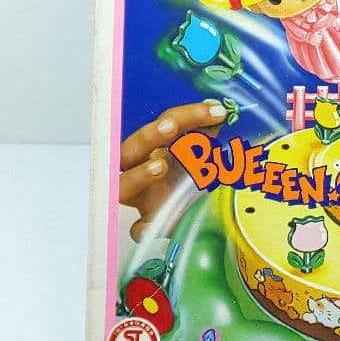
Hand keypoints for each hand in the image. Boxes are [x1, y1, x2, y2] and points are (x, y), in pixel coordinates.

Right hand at [119, 101, 225, 241]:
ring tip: (159, 167)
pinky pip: (138, 229)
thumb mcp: (204, 151)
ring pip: (122, 186)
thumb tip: (216, 111)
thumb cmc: (193, 174)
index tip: (216, 112)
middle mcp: (142, 170)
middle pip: (131, 149)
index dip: (187, 115)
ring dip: (138, 175)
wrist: (198, 211)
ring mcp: (143, 198)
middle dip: (149, 135)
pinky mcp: (150, 225)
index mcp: (157, 147)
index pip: (164, 123)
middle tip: (171, 127)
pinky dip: (142, 227)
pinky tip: (150, 225)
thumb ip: (206, 133)